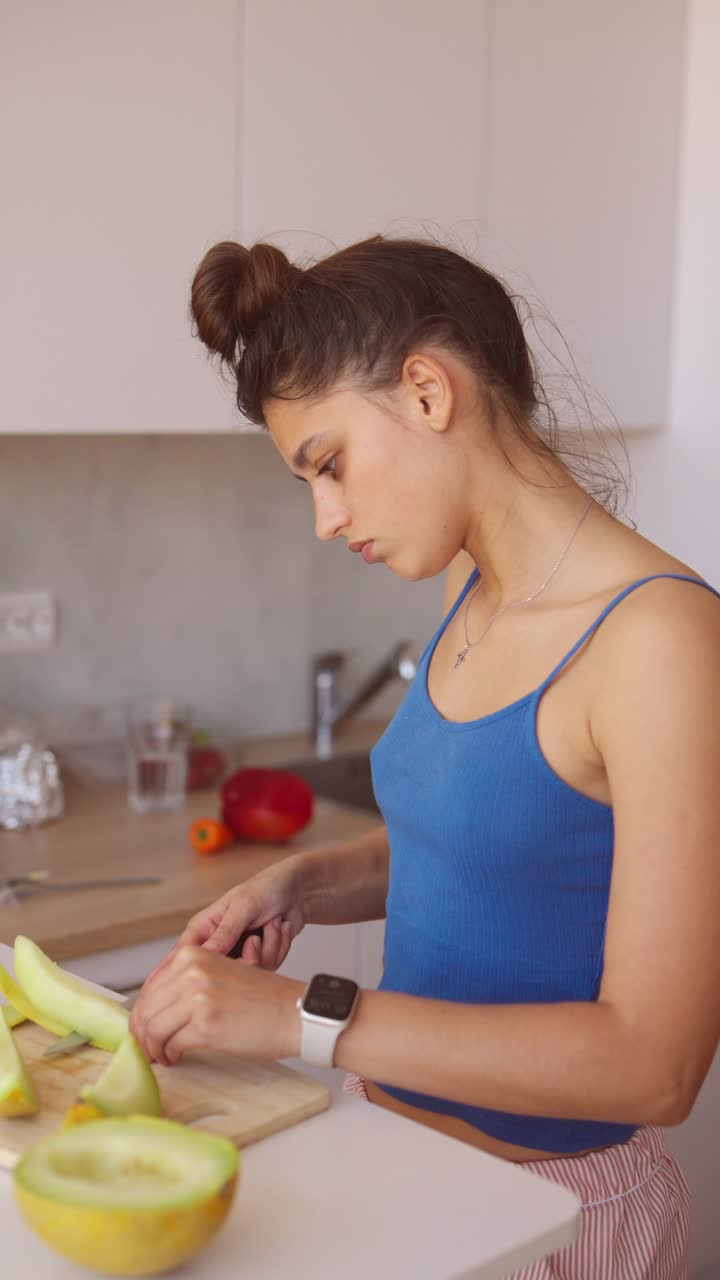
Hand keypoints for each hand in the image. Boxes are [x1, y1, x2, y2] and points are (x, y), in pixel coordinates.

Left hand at [129, 943, 302, 1066]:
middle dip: (142, 1034)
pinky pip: (171, 1045)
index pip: (149, 987)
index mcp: (193, 955)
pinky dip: (169, 1055)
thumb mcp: (220, 974)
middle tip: (147, 1049)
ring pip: (153, 1029)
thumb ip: (186, 984)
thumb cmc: (264, 999)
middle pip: (145, 1009)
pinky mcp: (205, 1026)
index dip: (140, 1014)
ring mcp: (198, 997)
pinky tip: (176, 1057)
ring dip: (153, 1048)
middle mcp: (192, 971)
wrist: (294, 1012)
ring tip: (162, 1056)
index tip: (142, 1029)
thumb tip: (153, 1009)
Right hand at [147, 857, 307, 980]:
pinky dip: (279, 948)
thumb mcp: (243, 906)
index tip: (185, 984)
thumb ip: (224, 933)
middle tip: (256, 938)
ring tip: (273, 923)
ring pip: (248, 973)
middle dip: (247, 958)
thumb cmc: (266, 888)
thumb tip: (204, 957)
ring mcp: (239, 955)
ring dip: (268, 948)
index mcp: (204, 928)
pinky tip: (280, 929)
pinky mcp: (259, 961)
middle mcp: (219, 944)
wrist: (299, 891)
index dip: (177, 975)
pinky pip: (267, 969)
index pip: (182, 957)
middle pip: (220, 974)